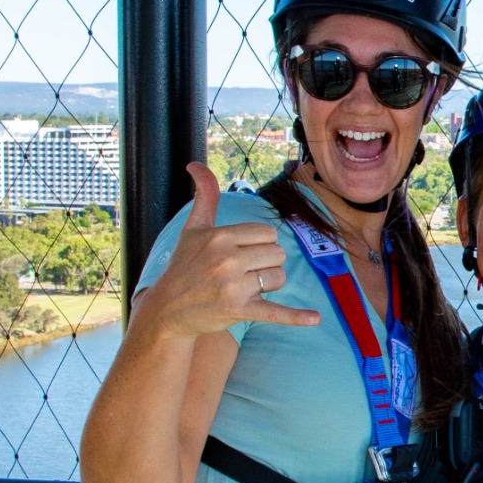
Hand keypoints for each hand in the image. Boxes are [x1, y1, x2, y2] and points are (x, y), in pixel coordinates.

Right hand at [132, 162, 323, 340]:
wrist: (168, 309)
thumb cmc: (184, 265)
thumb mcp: (192, 228)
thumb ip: (204, 196)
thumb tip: (195, 164)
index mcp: (220, 236)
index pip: (267, 233)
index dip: (259, 244)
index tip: (239, 254)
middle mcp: (227, 259)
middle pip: (277, 254)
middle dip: (266, 263)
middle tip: (241, 273)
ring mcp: (233, 286)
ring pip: (279, 277)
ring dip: (269, 284)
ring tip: (245, 288)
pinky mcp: (239, 310)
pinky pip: (275, 312)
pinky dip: (296, 317)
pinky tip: (315, 319)